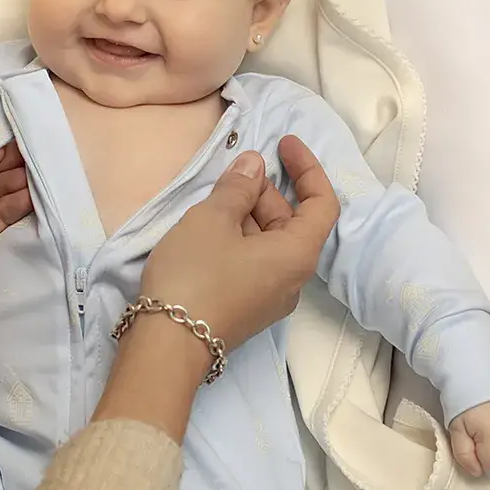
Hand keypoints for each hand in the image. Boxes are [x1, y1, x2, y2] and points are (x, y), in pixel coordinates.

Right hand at [140, 135, 338, 349]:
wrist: (167, 345)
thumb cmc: (195, 275)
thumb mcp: (212, 219)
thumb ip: (237, 187)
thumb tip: (255, 165)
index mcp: (297, 255)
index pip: (322, 204)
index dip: (307, 168)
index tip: (284, 144)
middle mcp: (293, 279)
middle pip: (293, 223)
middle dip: (268, 192)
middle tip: (233, 174)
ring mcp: (270, 298)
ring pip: (270, 243)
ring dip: (250, 214)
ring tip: (215, 200)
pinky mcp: (247, 308)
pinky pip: (255, 263)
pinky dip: (241, 238)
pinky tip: (209, 230)